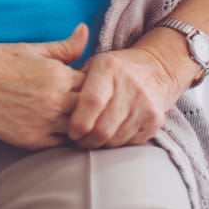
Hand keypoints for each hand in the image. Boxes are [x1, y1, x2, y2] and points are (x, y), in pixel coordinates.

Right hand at [0, 23, 88, 149]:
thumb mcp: (31, 48)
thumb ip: (63, 46)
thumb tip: (85, 31)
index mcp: (57, 77)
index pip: (94, 83)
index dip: (93, 81)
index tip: (87, 78)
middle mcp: (55, 104)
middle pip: (91, 109)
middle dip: (91, 103)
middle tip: (85, 98)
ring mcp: (45, 126)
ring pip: (79, 130)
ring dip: (80, 122)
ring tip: (74, 113)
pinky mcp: (32, 143)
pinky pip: (61, 145)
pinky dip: (65, 137)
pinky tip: (60, 127)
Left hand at [66, 44, 180, 149]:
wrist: (154, 69)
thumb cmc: (114, 70)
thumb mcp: (93, 64)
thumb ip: (74, 79)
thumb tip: (54, 100)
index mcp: (109, 68)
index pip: (92, 101)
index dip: (78, 122)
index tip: (70, 132)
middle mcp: (130, 85)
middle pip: (103, 127)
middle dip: (86, 140)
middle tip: (77, 140)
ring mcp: (145, 104)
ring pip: (116, 139)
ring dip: (100, 144)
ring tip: (91, 139)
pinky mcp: (155, 121)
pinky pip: (130, 143)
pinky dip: (116, 144)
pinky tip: (109, 136)